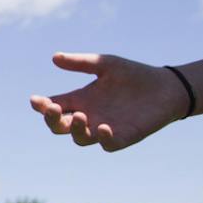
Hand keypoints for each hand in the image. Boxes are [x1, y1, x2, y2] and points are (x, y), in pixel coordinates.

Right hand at [30, 52, 192, 150]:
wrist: (166, 87)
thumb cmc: (134, 75)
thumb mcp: (105, 64)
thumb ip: (80, 63)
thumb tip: (54, 58)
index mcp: (81, 100)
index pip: (54, 106)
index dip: (41, 106)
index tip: (35, 100)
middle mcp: (89, 117)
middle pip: (60, 126)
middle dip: (52, 120)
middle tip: (53, 109)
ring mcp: (104, 129)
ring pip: (80, 139)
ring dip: (76, 130)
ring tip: (82, 116)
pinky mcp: (123, 137)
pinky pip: (107, 144)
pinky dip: (103, 139)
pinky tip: (104, 127)